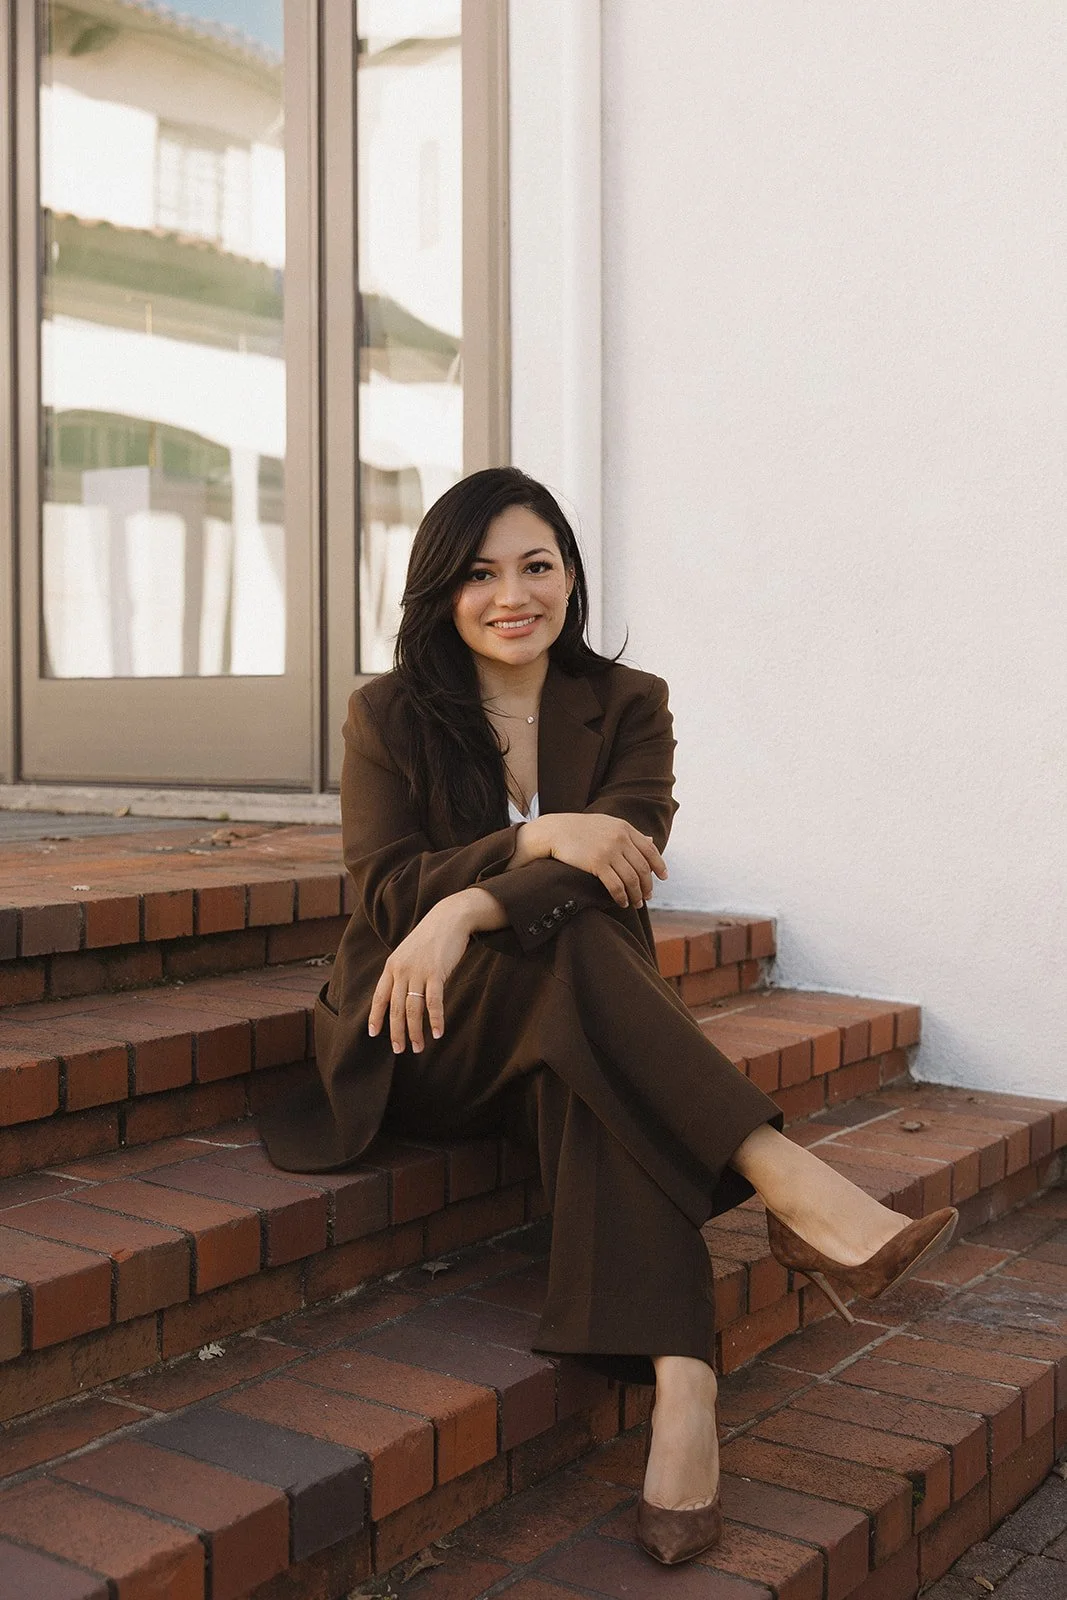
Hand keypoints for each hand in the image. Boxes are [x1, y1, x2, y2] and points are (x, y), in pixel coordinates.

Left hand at [368, 893, 478, 1052]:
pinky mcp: (436, 973)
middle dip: (396, 1032)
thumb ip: (403, 974)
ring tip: (418, 1047)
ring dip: (415, 1031)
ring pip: (412, 1009)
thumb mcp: (408, 954)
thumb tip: (402, 998)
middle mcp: (401, 971)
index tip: (374, 1034)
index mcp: (392, 966)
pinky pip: (433, 1002)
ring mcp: (418, 972)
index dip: (375, 1017)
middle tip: (399, 1049)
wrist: (449, 918)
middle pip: (395, 1008)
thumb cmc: (430, 938)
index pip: (379, 997)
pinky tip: (437, 1033)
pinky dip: (435, 1020)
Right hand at [528, 813, 666, 907]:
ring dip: (636, 895)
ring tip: (635, 904)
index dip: (659, 865)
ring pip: (632, 879)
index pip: (650, 850)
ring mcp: (609, 851)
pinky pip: (616, 885)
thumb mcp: (608, 825)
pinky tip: (622, 903)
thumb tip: (652, 841)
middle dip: (647, 885)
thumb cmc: (580, 829)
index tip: (663, 877)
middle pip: (643, 868)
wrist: (554, 831)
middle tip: (647, 897)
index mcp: (625, 828)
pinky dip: (621, 897)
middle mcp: (620, 839)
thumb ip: (630, 834)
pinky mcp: (597, 864)